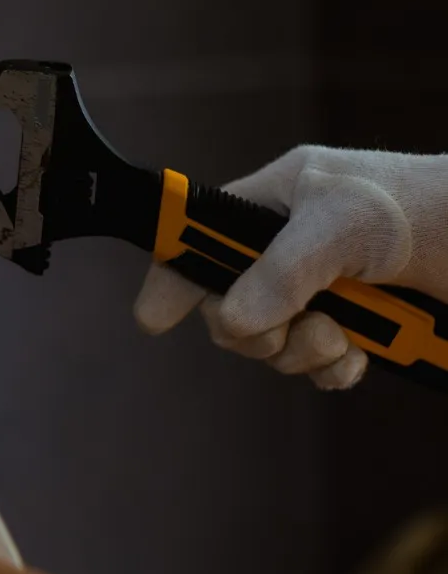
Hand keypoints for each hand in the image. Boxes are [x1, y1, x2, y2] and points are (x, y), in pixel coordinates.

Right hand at [135, 146, 447, 388]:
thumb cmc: (429, 206)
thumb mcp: (345, 225)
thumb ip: (282, 271)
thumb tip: (232, 320)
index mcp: (276, 202)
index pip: (199, 234)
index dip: (172, 273)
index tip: (154, 317)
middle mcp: (290, 247)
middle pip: (227, 305)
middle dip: (257, 329)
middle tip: (295, 326)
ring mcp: (322, 290)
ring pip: (271, 342)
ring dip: (303, 352)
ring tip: (344, 338)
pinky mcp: (358, 327)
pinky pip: (316, 367)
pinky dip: (334, 371)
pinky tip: (362, 356)